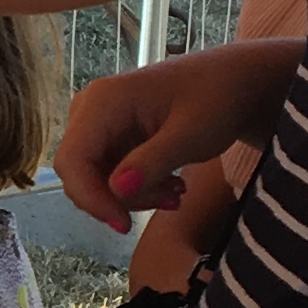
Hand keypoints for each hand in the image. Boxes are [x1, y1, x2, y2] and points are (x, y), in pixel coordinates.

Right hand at [55, 49, 282, 230]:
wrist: (235, 82)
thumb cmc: (217, 99)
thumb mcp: (190, 135)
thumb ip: (152, 163)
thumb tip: (116, 191)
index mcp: (102, 101)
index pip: (72, 160)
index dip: (90, 198)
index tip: (124, 225)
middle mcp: (89, 111)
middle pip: (80, 173)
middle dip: (119, 198)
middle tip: (169, 201)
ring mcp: (99, 125)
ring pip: (95, 179)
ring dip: (134, 196)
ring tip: (176, 191)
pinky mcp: (111, 138)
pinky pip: (110, 176)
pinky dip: (138, 189)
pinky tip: (170, 184)